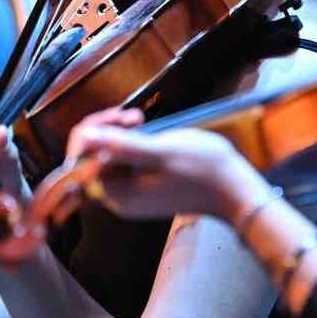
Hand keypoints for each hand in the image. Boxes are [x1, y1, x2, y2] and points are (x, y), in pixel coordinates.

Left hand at [66, 108, 262, 222]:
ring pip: (107, 158)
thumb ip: (121, 146)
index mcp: (117, 193)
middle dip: (106, 131)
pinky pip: (122, 164)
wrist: (234, 190)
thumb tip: (86, 137)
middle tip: (136, 118)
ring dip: (119, 135)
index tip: (124, 118)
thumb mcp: (161, 152)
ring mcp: (131, 195)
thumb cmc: (203, 170)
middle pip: (91, 158)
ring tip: (143, 122)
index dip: (95, 132)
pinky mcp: (143, 189)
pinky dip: (130, 145)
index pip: (82, 159)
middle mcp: (119, 198)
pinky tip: (148, 133)